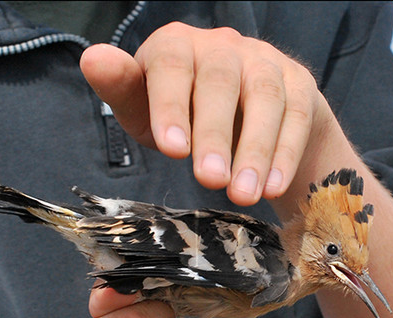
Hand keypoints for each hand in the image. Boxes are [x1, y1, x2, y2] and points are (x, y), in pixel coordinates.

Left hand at [80, 22, 336, 205]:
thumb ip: (123, 91)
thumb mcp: (148, 110)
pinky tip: (273, 188)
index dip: (172, 106)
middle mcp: (224, 46)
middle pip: (221, 83)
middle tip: (209, 181)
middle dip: (215, 134)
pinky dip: (286, 154)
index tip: (172, 151)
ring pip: (266, 99)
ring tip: (243, 196)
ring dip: (256, 150)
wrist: (250, 115)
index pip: (172, 65)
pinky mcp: (299, 85)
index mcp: (178, 45)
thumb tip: (93, 59)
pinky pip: (297, 117)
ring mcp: (266, 62)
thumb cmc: (187, 117)